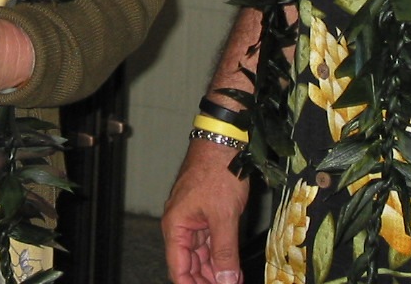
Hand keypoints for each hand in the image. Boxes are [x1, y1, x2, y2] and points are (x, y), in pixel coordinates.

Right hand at [162, 137, 249, 283]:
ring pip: (202, 254)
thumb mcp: (224, 217)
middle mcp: (181, 224)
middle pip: (189, 264)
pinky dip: (222, 256)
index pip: (178, 268)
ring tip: (234, 282)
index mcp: (176, 225)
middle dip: (208, 280)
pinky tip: (234, 268)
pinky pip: (211, 241)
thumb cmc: (218, 171)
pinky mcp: (207, 213)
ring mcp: (194, 218)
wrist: (225, 141)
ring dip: (217, 270)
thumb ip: (224, 252)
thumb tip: (226, 281)